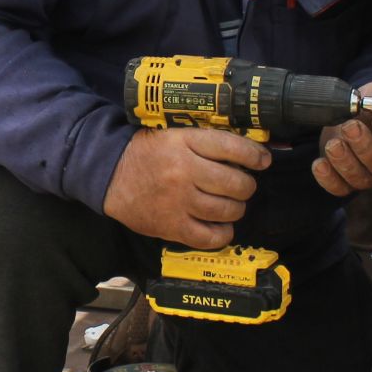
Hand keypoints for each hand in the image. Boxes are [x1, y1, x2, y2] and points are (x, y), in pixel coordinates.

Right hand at [103, 128, 269, 248]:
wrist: (109, 174)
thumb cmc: (146, 153)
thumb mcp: (174, 134)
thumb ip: (205, 141)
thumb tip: (247, 151)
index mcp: (184, 142)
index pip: (232, 147)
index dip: (255, 155)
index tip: (263, 161)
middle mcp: (184, 171)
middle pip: (236, 184)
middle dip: (246, 186)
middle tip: (241, 186)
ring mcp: (178, 201)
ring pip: (227, 210)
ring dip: (236, 209)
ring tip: (230, 205)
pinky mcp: (171, 226)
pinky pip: (210, 237)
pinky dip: (222, 234)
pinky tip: (221, 226)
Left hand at [312, 80, 371, 195]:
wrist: (354, 116)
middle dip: (364, 146)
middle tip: (350, 127)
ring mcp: (371, 175)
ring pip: (361, 178)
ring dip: (345, 162)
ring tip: (333, 144)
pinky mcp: (349, 182)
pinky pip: (340, 187)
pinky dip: (328, 178)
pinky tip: (319, 164)